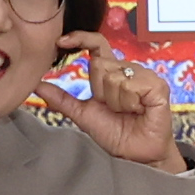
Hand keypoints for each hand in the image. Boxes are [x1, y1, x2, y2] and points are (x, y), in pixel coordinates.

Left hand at [34, 42, 184, 170]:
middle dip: (101, 92)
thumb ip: (61, 99)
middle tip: (114, 108)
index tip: (61, 41)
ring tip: (128, 112)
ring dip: (116, 101)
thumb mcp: (83, 115)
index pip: (96, 44)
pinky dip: (129, 103)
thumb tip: (37, 85)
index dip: (80, 38)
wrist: (137, 156)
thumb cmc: (115, 134)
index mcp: (112, 72)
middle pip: (101, 64)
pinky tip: (139, 111)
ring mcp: (145, 76)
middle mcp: (129, 70)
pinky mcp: (158, 86)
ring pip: (114, 77)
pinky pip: (131, 86)